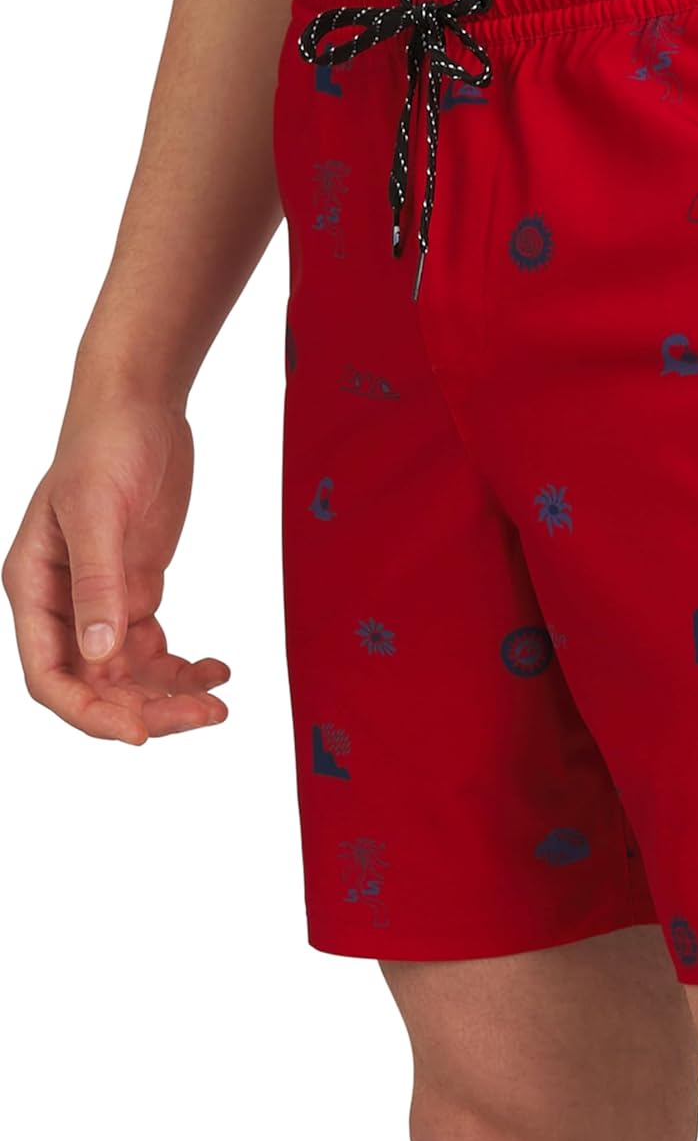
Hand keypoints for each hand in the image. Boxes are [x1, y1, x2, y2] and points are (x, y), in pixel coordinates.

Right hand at [3, 395, 229, 743]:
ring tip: (219, 700)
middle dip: (146, 710)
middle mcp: (63, 605)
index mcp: (34, 590)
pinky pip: (155, 649)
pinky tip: (219, 667)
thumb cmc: (105, 446)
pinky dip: (184, 667)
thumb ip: (99, 585)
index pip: (50, 677)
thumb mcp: (98, 513)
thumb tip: (101, 655)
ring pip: (129, 676)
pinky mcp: (136, 589)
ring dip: (171, 696)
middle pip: (96, 686)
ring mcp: (102, 600)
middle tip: (205, 714)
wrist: (139, 407)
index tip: (140, 734)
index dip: (90, 714)